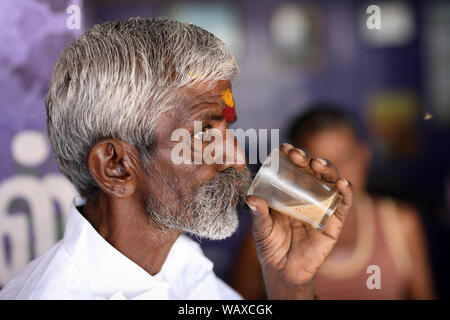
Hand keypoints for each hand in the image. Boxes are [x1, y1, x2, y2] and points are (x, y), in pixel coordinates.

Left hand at [246, 143, 353, 299]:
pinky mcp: (334, 221)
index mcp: (290, 192)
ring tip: (318, 164)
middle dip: (307, 158)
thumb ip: (258, 214)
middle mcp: (308, 195)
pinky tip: (343, 183)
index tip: (284, 148)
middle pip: (312, 170)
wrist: (284, 270)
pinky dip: (347, 191)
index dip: (291, 156)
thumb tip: (251, 198)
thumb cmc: (271, 246)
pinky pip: (344, 203)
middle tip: (297, 156)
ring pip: (330, 181)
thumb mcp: (261, 228)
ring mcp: (322, 206)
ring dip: (328, 168)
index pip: (293, 168)